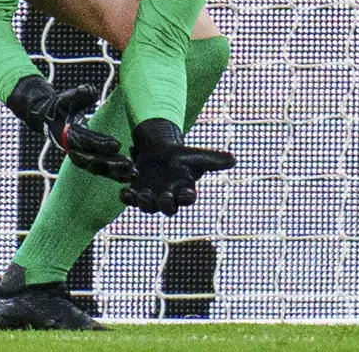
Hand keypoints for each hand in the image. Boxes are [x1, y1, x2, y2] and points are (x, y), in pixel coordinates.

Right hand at [4, 77, 136, 181]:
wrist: (49, 119)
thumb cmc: (59, 107)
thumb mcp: (65, 97)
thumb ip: (78, 94)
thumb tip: (91, 91)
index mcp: (66, 135)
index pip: (85, 141)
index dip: (100, 144)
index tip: (117, 144)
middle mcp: (73, 150)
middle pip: (92, 160)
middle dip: (111, 164)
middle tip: (129, 164)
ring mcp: (81, 157)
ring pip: (99, 168)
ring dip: (116, 173)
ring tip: (134, 174)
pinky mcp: (88, 160)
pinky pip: (102, 169)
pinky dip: (116, 174)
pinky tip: (131, 175)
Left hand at [119, 119, 234, 216]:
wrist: (158, 150)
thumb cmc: (180, 156)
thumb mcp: (196, 156)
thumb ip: (213, 160)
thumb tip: (234, 159)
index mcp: (184, 192)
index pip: (187, 198)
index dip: (187, 197)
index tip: (188, 193)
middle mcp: (168, 199)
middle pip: (167, 208)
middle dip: (165, 203)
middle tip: (164, 196)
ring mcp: (151, 197)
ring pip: (148, 207)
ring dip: (145, 202)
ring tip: (142, 194)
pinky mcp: (135, 192)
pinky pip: (130, 199)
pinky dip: (127, 198)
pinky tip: (124, 191)